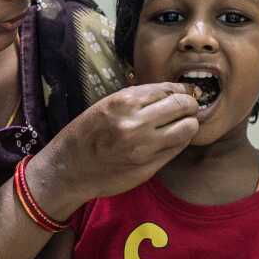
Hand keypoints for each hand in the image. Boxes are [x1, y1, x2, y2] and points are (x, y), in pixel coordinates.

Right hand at [27, 83, 199, 217]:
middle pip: (183, 106)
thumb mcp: (107, 105)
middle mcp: (136, 124)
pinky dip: (180, 142)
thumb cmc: (87, 133)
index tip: (183, 94)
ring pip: (187, 129)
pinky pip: (177, 149)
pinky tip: (172, 140)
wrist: (69, 168)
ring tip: (181, 125)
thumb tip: (174, 91)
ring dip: (189, 125)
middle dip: (189, 106)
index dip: (181, 91)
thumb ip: (139, 98)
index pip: (169, 90)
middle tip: (187, 109)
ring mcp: (144, 148)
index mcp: (124, 102)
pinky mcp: (149, 167)